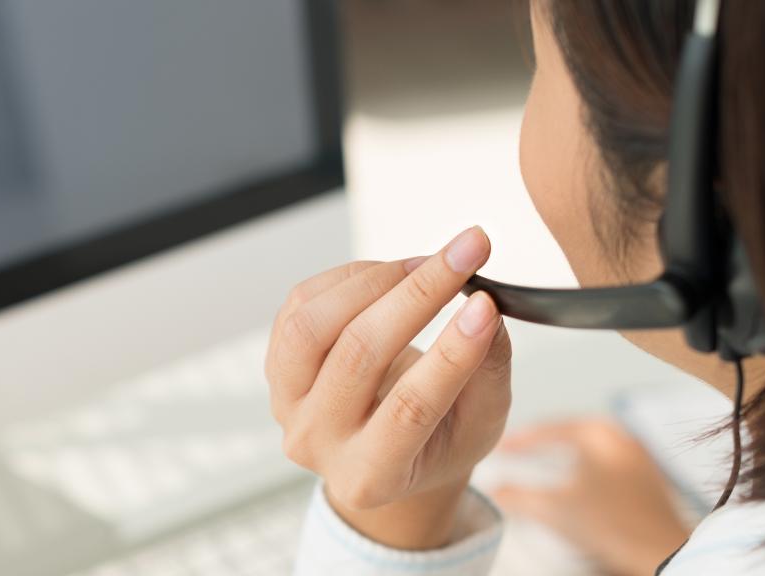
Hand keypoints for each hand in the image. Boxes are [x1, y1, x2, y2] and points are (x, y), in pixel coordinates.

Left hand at [267, 227, 512, 548]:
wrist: (384, 453)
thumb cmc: (437, 441)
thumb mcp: (479, 424)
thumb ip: (487, 374)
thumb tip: (486, 311)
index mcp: (370, 477)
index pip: (409, 409)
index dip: (450, 353)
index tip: (485, 304)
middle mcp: (317, 442)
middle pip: (358, 356)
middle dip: (419, 295)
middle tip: (468, 253)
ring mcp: (287, 402)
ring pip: (314, 325)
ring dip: (376, 279)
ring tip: (426, 264)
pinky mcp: (276, 361)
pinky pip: (302, 303)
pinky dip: (353, 277)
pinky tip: (392, 275)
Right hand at [492, 419, 691, 575]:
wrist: (660, 551)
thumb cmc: (614, 525)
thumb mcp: (553, 508)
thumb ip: (517, 496)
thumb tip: (496, 491)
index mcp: (598, 433)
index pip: (548, 429)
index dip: (518, 441)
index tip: (500, 449)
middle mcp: (621, 437)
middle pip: (570, 436)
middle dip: (542, 446)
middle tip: (519, 454)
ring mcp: (638, 457)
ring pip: (589, 451)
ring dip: (563, 459)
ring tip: (543, 471)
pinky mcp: (646, 479)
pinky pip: (605, 466)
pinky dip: (583, 472)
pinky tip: (574, 489)